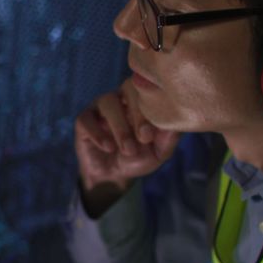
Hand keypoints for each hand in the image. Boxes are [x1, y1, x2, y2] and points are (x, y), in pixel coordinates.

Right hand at [75, 78, 179, 214]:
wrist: (113, 175)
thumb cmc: (138, 158)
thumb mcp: (158, 152)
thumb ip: (168, 138)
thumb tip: (179, 123)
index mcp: (142, 100)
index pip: (148, 88)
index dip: (152, 106)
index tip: (152, 134)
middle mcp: (122, 98)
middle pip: (128, 87)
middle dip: (137, 113)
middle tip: (143, 138)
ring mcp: (101, 107)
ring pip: (108, 102)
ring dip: (119, 127)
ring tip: (127, 149)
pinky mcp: (84, 120)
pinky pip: (87, 119)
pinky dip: (98, 134)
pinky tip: (108, 148)